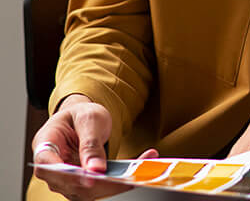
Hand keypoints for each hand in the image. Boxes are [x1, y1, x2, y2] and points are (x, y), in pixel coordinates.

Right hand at [32, 94, 157, 200]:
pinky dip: (120, 181)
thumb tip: (95, 170)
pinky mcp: (82, 185)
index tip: (89, 178)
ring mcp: (66, 181)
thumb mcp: (88, 119)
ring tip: (144, 166)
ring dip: (116, 183)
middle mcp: (52, 170)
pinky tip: (141, 167)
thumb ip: (90, 142)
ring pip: (88, 192)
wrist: (82, 120)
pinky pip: (100, 188)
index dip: (67, 175)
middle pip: (71, 185)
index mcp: (46, 146)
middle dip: (102, 182)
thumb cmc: (80, 116)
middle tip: (129, 175)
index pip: (49, 166)